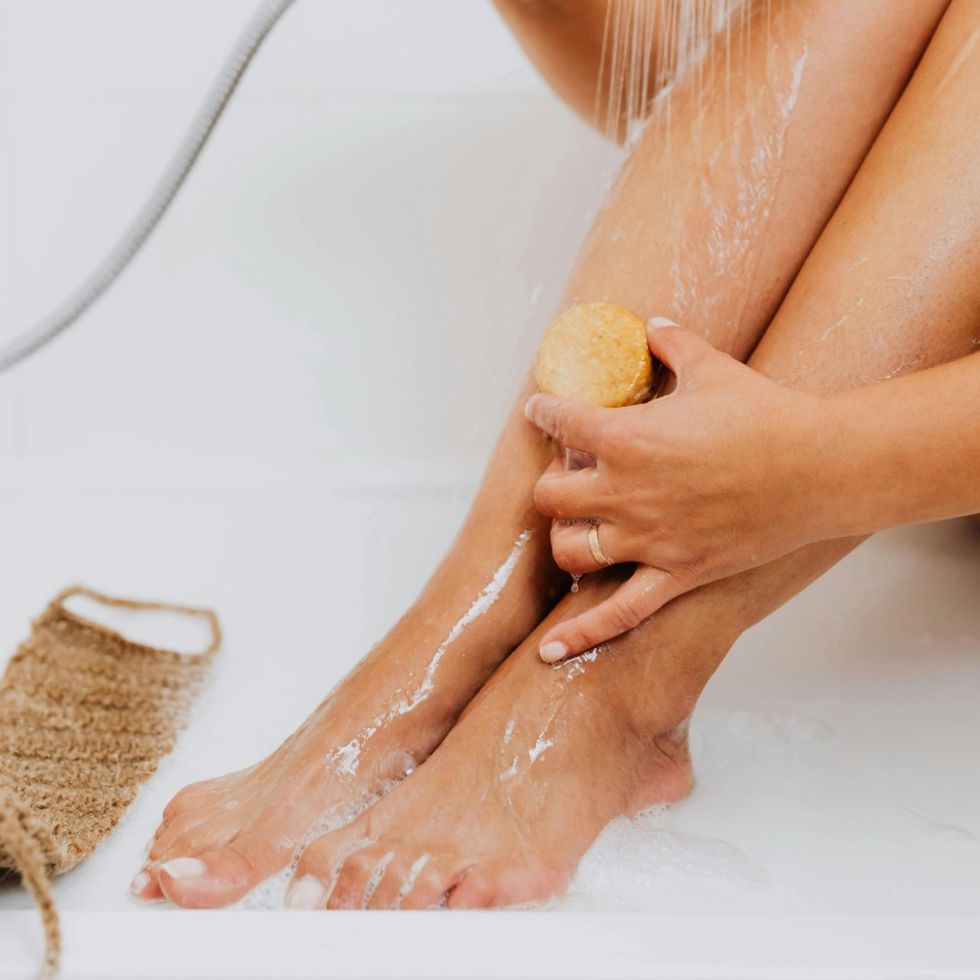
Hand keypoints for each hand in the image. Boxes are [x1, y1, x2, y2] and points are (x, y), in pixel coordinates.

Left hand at [524, 320, 842, 660]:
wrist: (819, 466)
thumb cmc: (765, 414)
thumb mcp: (712, 368)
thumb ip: (674, 345)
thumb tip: (654, 325)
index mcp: (625, 438)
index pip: (558, 423)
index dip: (543, 413)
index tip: (542, 411)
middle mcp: (625, 493)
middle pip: (549, 497)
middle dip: (553, 483)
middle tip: (575, 473)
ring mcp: (648, 540)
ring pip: (571, 552)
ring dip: (566, 538)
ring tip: (580, 526)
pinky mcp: (675, 574)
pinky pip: (616, 615)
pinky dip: (580, 634)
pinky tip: (548, 652)